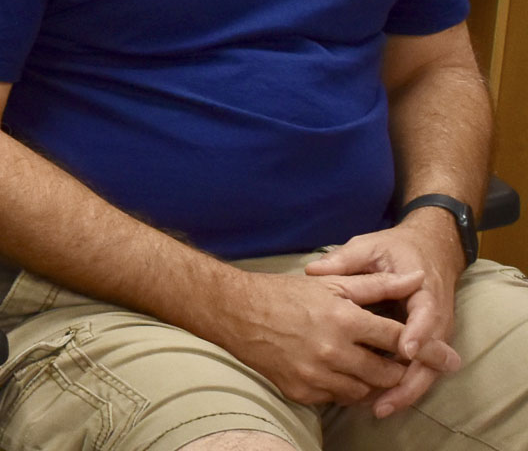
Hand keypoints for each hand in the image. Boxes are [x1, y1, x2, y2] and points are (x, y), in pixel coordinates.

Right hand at [207, 267, 433, 406]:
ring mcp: (316, 376)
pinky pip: (338, 399)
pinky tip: (339, 371)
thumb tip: (417, 278)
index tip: (443, 355)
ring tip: (367, 364)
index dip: (423, 346)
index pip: (397, 338)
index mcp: (343, 319)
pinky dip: (345, 387)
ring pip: (365, 391)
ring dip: (372, 380)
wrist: (235, 312)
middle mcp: (333, 351)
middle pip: (387, 373)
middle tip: (400, 362)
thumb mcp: (331, 282)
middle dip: (398, 368)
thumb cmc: (284, 293)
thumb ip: (378, 284)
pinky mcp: (302, 393)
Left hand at [306, 213, 466, 415]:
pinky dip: (402, 385)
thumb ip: (346, 259)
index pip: (426, 315)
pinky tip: (381, 401)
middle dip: (410, 380)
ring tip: (380, 409)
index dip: (417, 333)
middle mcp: (435, 317)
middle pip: (429, 355)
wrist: (429, 250)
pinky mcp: (425, 343)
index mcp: (424, 290)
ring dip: (405, 390)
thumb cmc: (396, 249)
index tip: (403, 349)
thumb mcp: (371, 246)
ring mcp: (433, 333)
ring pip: (424, 369)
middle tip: (385, 401)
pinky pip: (417, 368)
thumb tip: (314, 270)